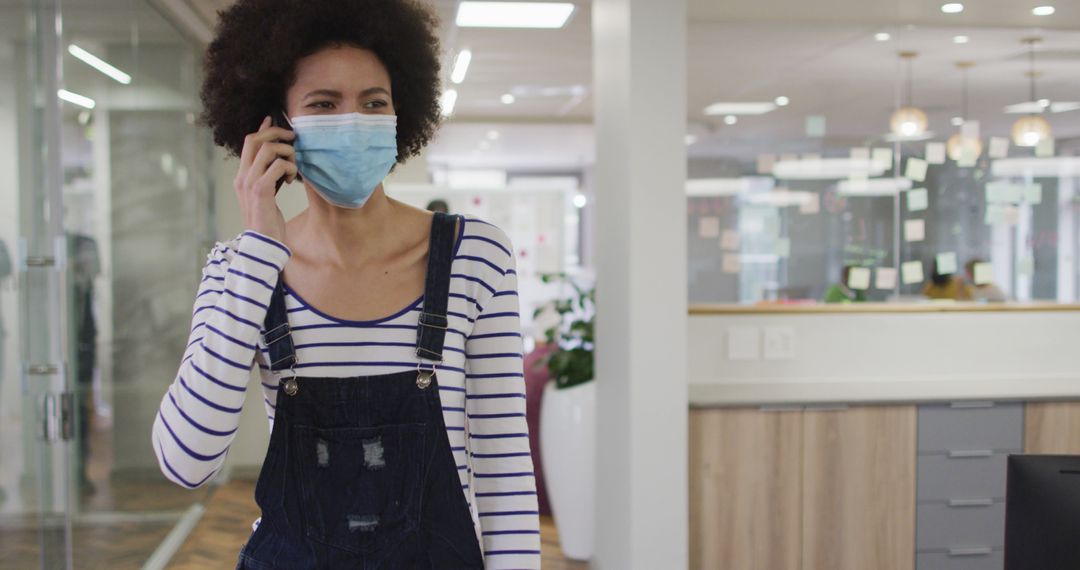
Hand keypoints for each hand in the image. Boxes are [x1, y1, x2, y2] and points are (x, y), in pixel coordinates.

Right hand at [234, 116, 296, 242]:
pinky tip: (291, 180)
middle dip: (276, 132)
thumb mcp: (266, 195)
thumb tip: (279, 159)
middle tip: (293, 138)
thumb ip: (269, 177)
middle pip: (255, 139)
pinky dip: (289, 168)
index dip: (262, 128)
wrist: (262, 244)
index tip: (273, 119)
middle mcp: (242, 177)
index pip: (248, 143)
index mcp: (241, 177)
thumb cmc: (268, 221)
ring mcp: (249, 183)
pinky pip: (277, 166)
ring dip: (286, 153)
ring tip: (293, 166)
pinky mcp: (261, 191)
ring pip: (268, 149)